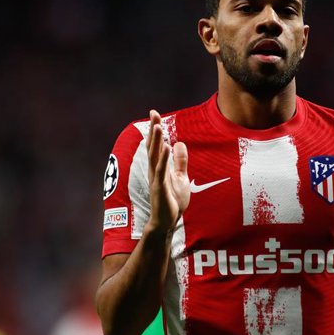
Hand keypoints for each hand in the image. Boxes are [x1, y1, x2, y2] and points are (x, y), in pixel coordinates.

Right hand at [144, 110, 189, 235]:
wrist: (167, 221)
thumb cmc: (172, 200)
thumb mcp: (181, 177)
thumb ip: (180, 161)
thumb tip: (179, 143)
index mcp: (159, 167)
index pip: (156, 144)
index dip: (156, 129)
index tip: (154, 113)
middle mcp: (155, 170)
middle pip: (153, 146)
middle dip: (154, 129)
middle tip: (153, 113)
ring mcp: (156, 179)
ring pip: (155, 157)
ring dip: (157, 141)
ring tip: (158, 126)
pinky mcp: (160, 188)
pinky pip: (161, 171)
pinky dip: (164, 159)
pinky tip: (166, 148)